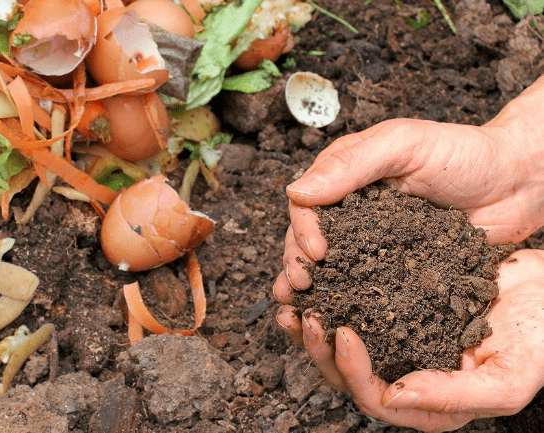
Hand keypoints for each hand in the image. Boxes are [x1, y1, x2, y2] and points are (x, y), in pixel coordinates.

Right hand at [276, 74, 543, 295]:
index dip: (302, 229)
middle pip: (309, 239)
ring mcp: (373, 242)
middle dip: (298, 263)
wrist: (518, 184)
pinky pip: (367, 287)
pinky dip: (348, 303)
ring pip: (331, 267)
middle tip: (301, 286)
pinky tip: (337, 320)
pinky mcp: (395, 269)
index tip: (316, 251)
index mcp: (345, 177)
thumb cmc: (464, 153)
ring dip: (313, 289)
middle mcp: (352, 211)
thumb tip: (296, 191)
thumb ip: (351, 164)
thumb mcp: (404, 145)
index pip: (306, 204)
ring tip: (302, 310)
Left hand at [276, 249, 543, 431]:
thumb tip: (393, 396)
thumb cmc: (540, 339)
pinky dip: (332, 293)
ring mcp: (399, 340)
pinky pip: (354, 305)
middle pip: (347, 375)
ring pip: (342, 343)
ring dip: (314, 324)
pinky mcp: (395, 308)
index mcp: (429, 403)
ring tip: (294, 298)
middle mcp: (407, 375)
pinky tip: (318, 276)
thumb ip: (453, 395)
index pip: (375, 399)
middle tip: (304, 315)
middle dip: (319, 348)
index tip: (341, 333)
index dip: (352, 371)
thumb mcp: (508, 378)